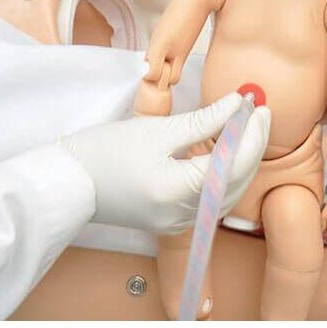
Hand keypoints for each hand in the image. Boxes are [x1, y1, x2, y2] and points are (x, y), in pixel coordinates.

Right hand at [60, 93, 269, 233]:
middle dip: (252, 145)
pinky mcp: (173, 221)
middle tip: (259, 113)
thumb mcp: (157, 130)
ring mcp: (178, 223)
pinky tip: (225, 150)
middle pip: (236, 181)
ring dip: (241, 160)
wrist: (67, 184)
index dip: (252, 134)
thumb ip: (204, 121)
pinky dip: (223, 174)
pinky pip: (211, 199)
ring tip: (245, 127)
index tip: (259, 107)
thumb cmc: (104, 152)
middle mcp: (182, 215)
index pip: (233, 164)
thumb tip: (238, 104)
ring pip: (228, 192)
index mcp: (177, 192)